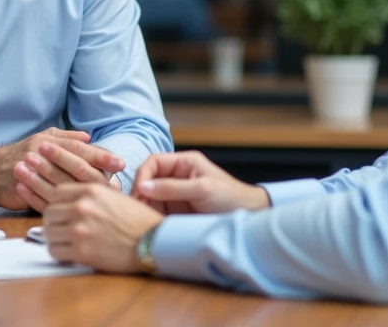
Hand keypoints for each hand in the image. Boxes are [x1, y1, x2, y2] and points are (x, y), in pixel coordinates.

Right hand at [0, 128, 123, 210]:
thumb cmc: (22, 154)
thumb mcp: (43, 139)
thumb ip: (66, 138)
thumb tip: (88, 137)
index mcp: (50, 142)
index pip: (80, 148)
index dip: (100, 155)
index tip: (119, 162)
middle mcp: (43, 156)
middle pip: (76, 164)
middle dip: (98, 172)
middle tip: (118, 180)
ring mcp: (36, 174)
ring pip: (66, 182)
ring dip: (86, 189)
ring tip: (106, 195)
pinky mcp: (29, 193)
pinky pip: (50, 199)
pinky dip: (67, 203)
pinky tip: (81, 207)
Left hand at [43, 183, 163, 273]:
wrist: (154, 242)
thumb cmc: (139, 221)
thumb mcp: (115, 196)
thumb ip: (92, 195)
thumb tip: (72, 201)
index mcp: (91, 190)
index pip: (56, 193)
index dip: (56, 204)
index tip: (60, 212)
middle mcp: (82, 207)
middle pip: (49, 213)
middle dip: (53, 223)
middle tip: (61, 230)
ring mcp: (80, 229)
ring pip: (48, 233)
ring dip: (55, 239)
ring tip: (65, 243)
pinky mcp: (81, 251)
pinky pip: (55, 251)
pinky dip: (59, 254)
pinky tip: (69, 254)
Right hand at [133, 150, 270, 213]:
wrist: (249, 218)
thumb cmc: (231, 198)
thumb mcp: (202, 190)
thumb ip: (172, 188)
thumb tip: (142, 186)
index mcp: (184, 163)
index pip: (153, 163)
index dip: (142, 176)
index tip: (138, 193)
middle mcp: (177, 176)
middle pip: (149, 181)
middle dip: (141, 194)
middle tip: (137, 210)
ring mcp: (177, 195)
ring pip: (151, 198)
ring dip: (146, 208)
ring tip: (145, 220)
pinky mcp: (177, 212)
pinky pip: (158, 212)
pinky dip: (152, 218)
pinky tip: (152, 225)